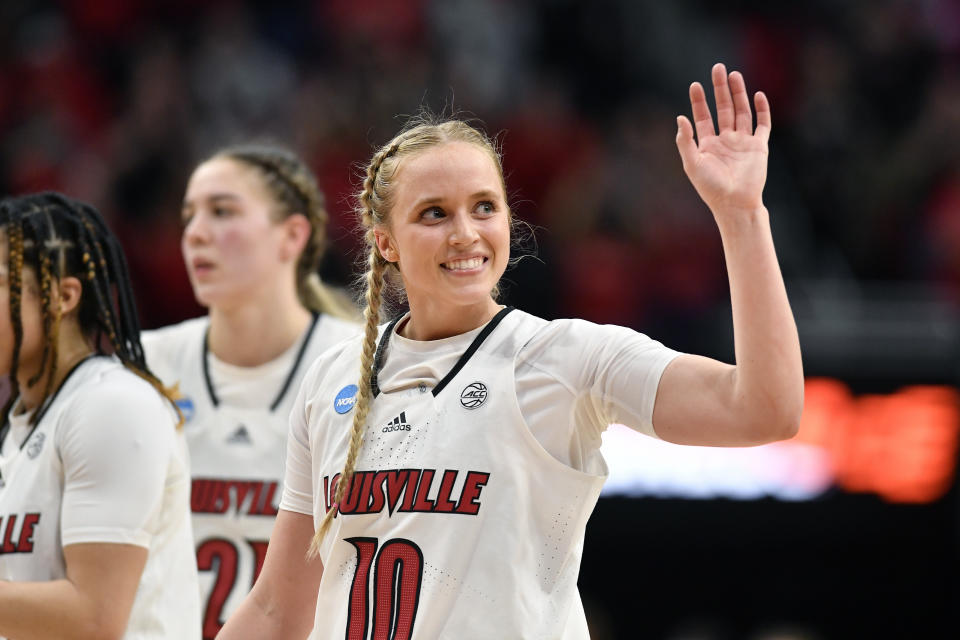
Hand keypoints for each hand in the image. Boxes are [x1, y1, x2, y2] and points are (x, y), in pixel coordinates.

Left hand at [676, 63, 770, 217]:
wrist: (734, 203)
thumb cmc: (710, 187)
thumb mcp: (692, 163)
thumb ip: (685, 141)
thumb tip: (679, 118)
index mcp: (708, 144)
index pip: (703, 116)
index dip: (699, 101)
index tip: (695, 85)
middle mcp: (725, 140)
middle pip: (723, 108)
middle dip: (720, 89)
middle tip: (717, 68)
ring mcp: (743, 142)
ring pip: (741, 111)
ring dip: (739, 93)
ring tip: (734, 75)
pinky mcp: (759, 146)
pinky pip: (762, 124)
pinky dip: (762, 110)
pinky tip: (758, 95)